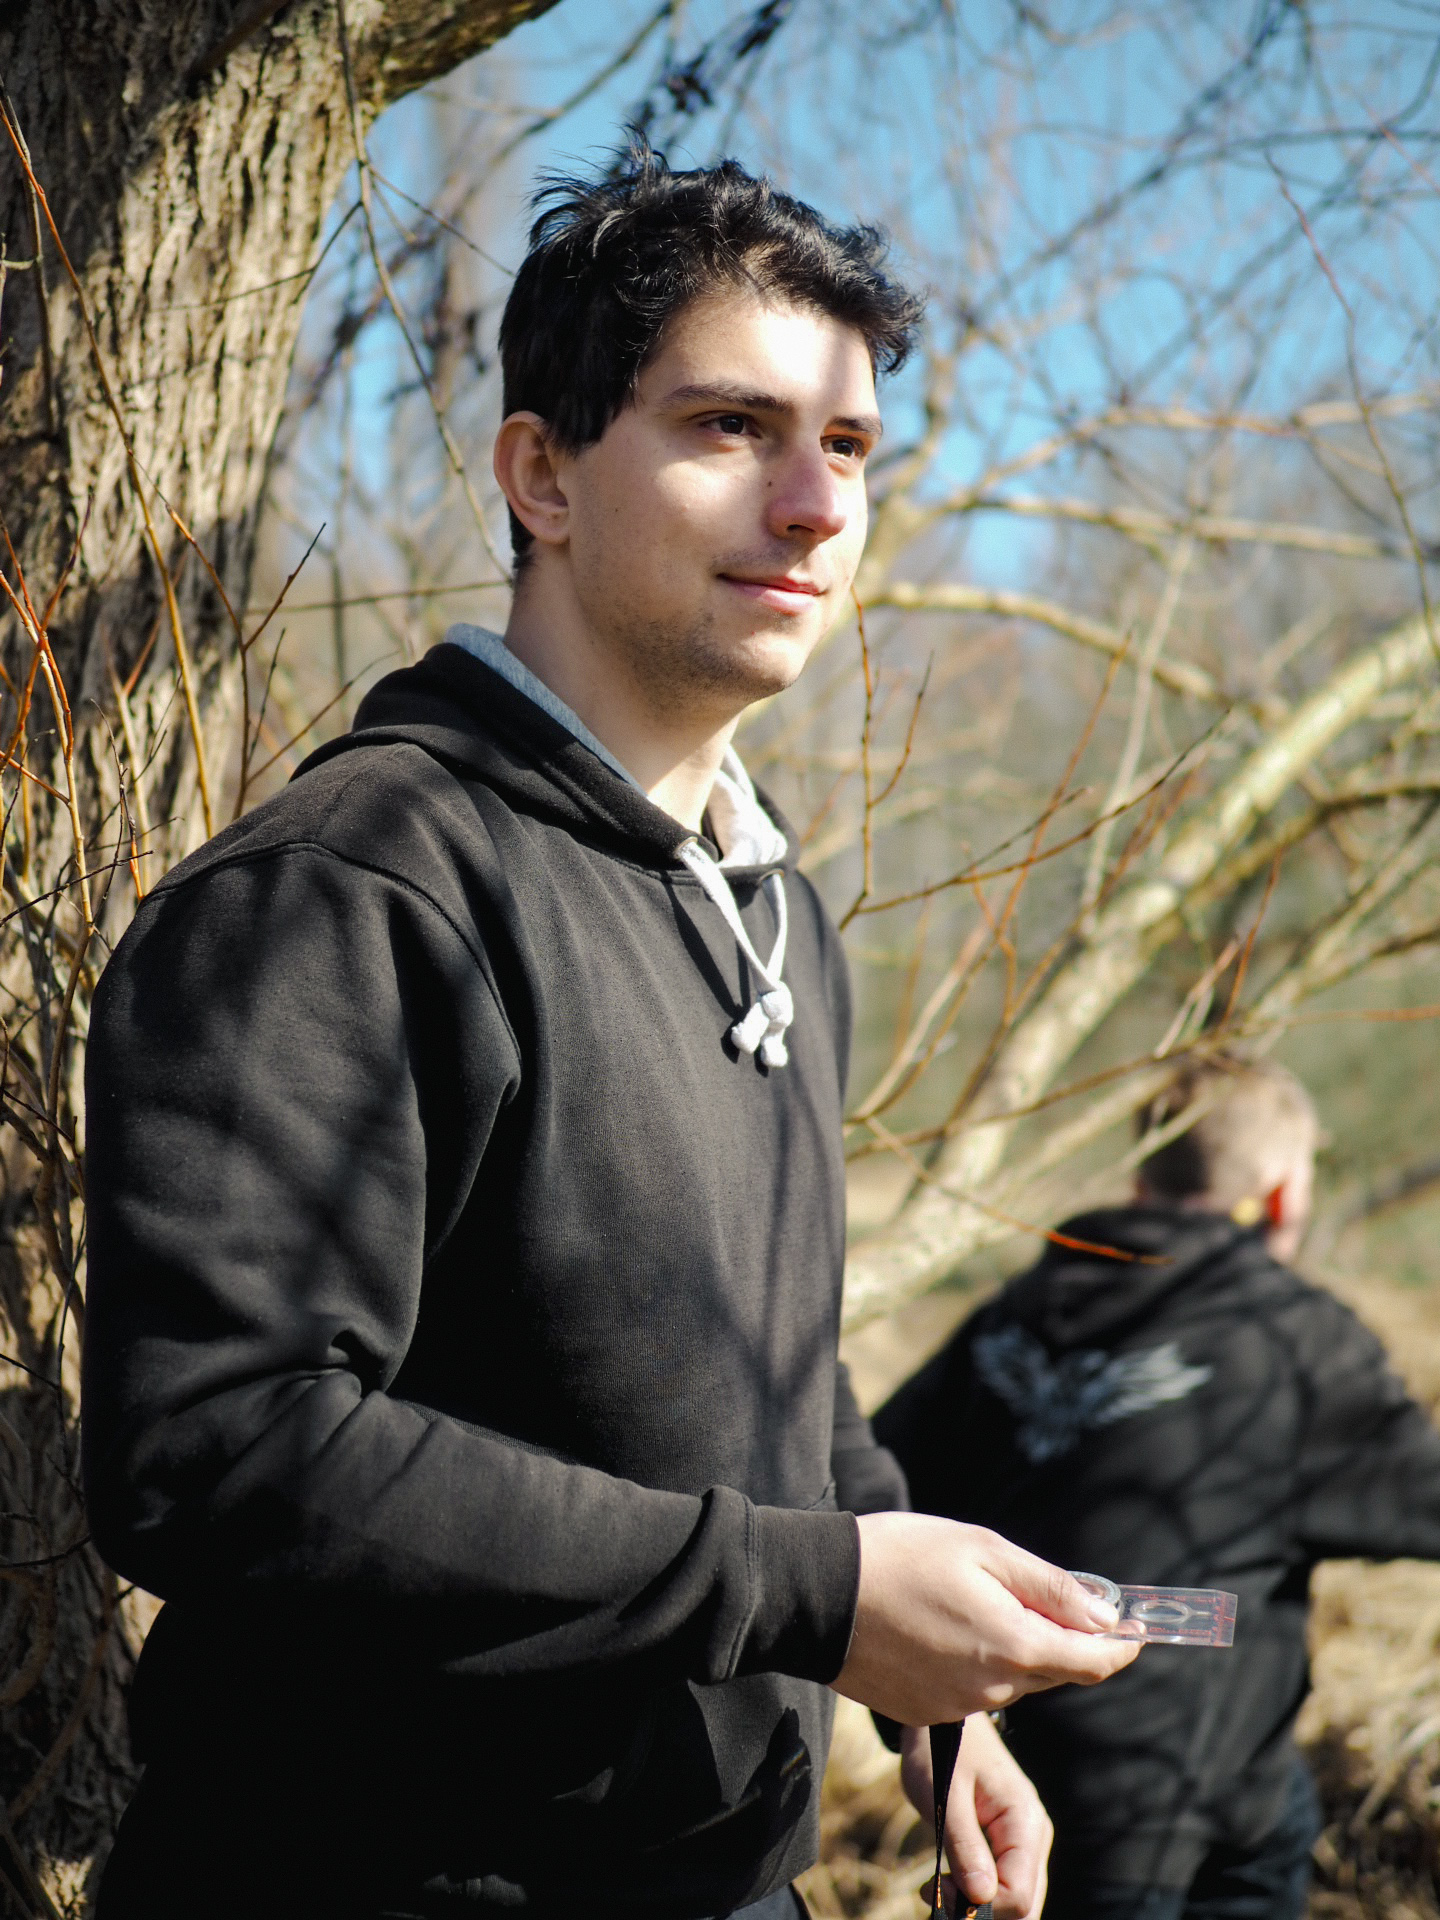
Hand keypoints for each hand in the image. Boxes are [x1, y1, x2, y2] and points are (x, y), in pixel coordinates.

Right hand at [832, 1513, 1139, 1725]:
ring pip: (1011, 1680)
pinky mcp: (925, 1713)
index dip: (1122, 1646)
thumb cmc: (900, 1556)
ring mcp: (956, 1707)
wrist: (817, 1594)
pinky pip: (971, 1690)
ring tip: (979, 1598)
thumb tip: (1105, 1615)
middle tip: (1050, 1596)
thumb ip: (1049, 1586)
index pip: (1093, 1662)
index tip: (1138, 1630)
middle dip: (1063, 1638)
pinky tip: (944, 1624)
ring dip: (1015, 1647)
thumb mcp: (983, 1550)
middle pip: (1052, 1670)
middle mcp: (992, 1689)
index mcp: (1014, 1646)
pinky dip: (976, 1662)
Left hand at [900, 1715, 1050, 1919]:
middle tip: (936, 1890)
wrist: (945, 1722)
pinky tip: (950, 1879)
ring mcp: (1027, 1841)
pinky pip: (1006, 1884)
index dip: (981, 1907)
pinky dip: (980, 1892)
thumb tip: (982, 1898)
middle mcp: (1035, 1835)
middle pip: (1025, 1904)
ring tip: (939, 1884)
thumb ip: (965, 1846)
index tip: (938, 1888)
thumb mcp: (946, 1796)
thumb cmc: (942, 1750)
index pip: (1019, 1895)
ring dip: (980, 1904)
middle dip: (983, 1911)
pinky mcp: (1012, 1845)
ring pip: (1018, 1899)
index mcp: (1024, 1821)